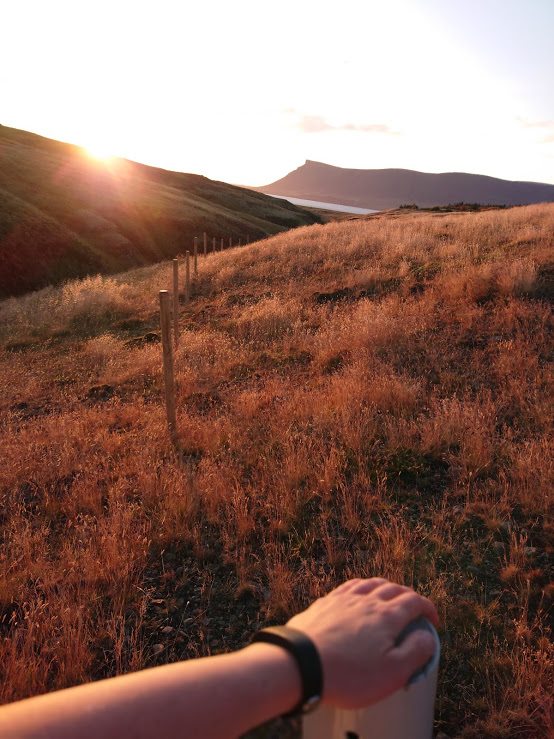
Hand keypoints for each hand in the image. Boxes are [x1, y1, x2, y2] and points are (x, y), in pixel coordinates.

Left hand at [286, 578, 438, 708]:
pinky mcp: (325, 603)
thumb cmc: (348, 674)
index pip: (414, 602)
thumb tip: (428, 636)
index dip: (427, 608)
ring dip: (385, 586)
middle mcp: (367, 601)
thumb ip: (415, 652)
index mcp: (387, 617)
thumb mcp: (392, 672)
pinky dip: (361, 587)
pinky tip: (358, 594)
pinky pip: (348, 587)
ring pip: (370, 583)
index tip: (432, 619)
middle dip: (408, 595)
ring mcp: (344, 599)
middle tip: (414, 607)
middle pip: (393, 589)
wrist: (301, 664)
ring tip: (389, 594)